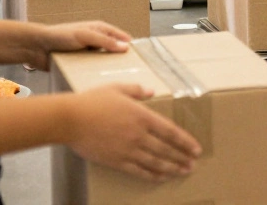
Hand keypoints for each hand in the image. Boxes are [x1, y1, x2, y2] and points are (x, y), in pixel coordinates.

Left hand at [22, 21, 132, 69]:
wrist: (36, 48)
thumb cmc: (60, 36)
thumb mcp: (85, 35)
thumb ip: (105, 41)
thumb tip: (126, 47)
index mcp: (98, 29)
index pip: (119, 36)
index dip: (128, 45)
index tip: (140, 56)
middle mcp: (94, 40)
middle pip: (112, 50)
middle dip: (120, 59)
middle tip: (131, 71)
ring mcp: (87, 53)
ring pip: (102, 61)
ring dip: (107, 69)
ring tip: (116, 80)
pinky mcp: (79, 64)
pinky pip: (91, 70)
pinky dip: (95, 75)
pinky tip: (100, 83)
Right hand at [67, 83, 202, 181]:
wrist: (70, 119)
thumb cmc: (92, 101)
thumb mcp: (118, 89)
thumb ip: (137, 90)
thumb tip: (151, 91)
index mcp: (142, 116)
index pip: (171, 131)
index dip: (185, 141)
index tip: (196, 149)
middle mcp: (139, 134)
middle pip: (166, 149)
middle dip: (182, 157)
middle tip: (193, 164)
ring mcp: (128, 149)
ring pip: (156, 162)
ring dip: (172, 168)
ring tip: (183, 172)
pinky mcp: (116, 161)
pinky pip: (139, 171)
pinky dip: (152, 175)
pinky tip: (161, 177)